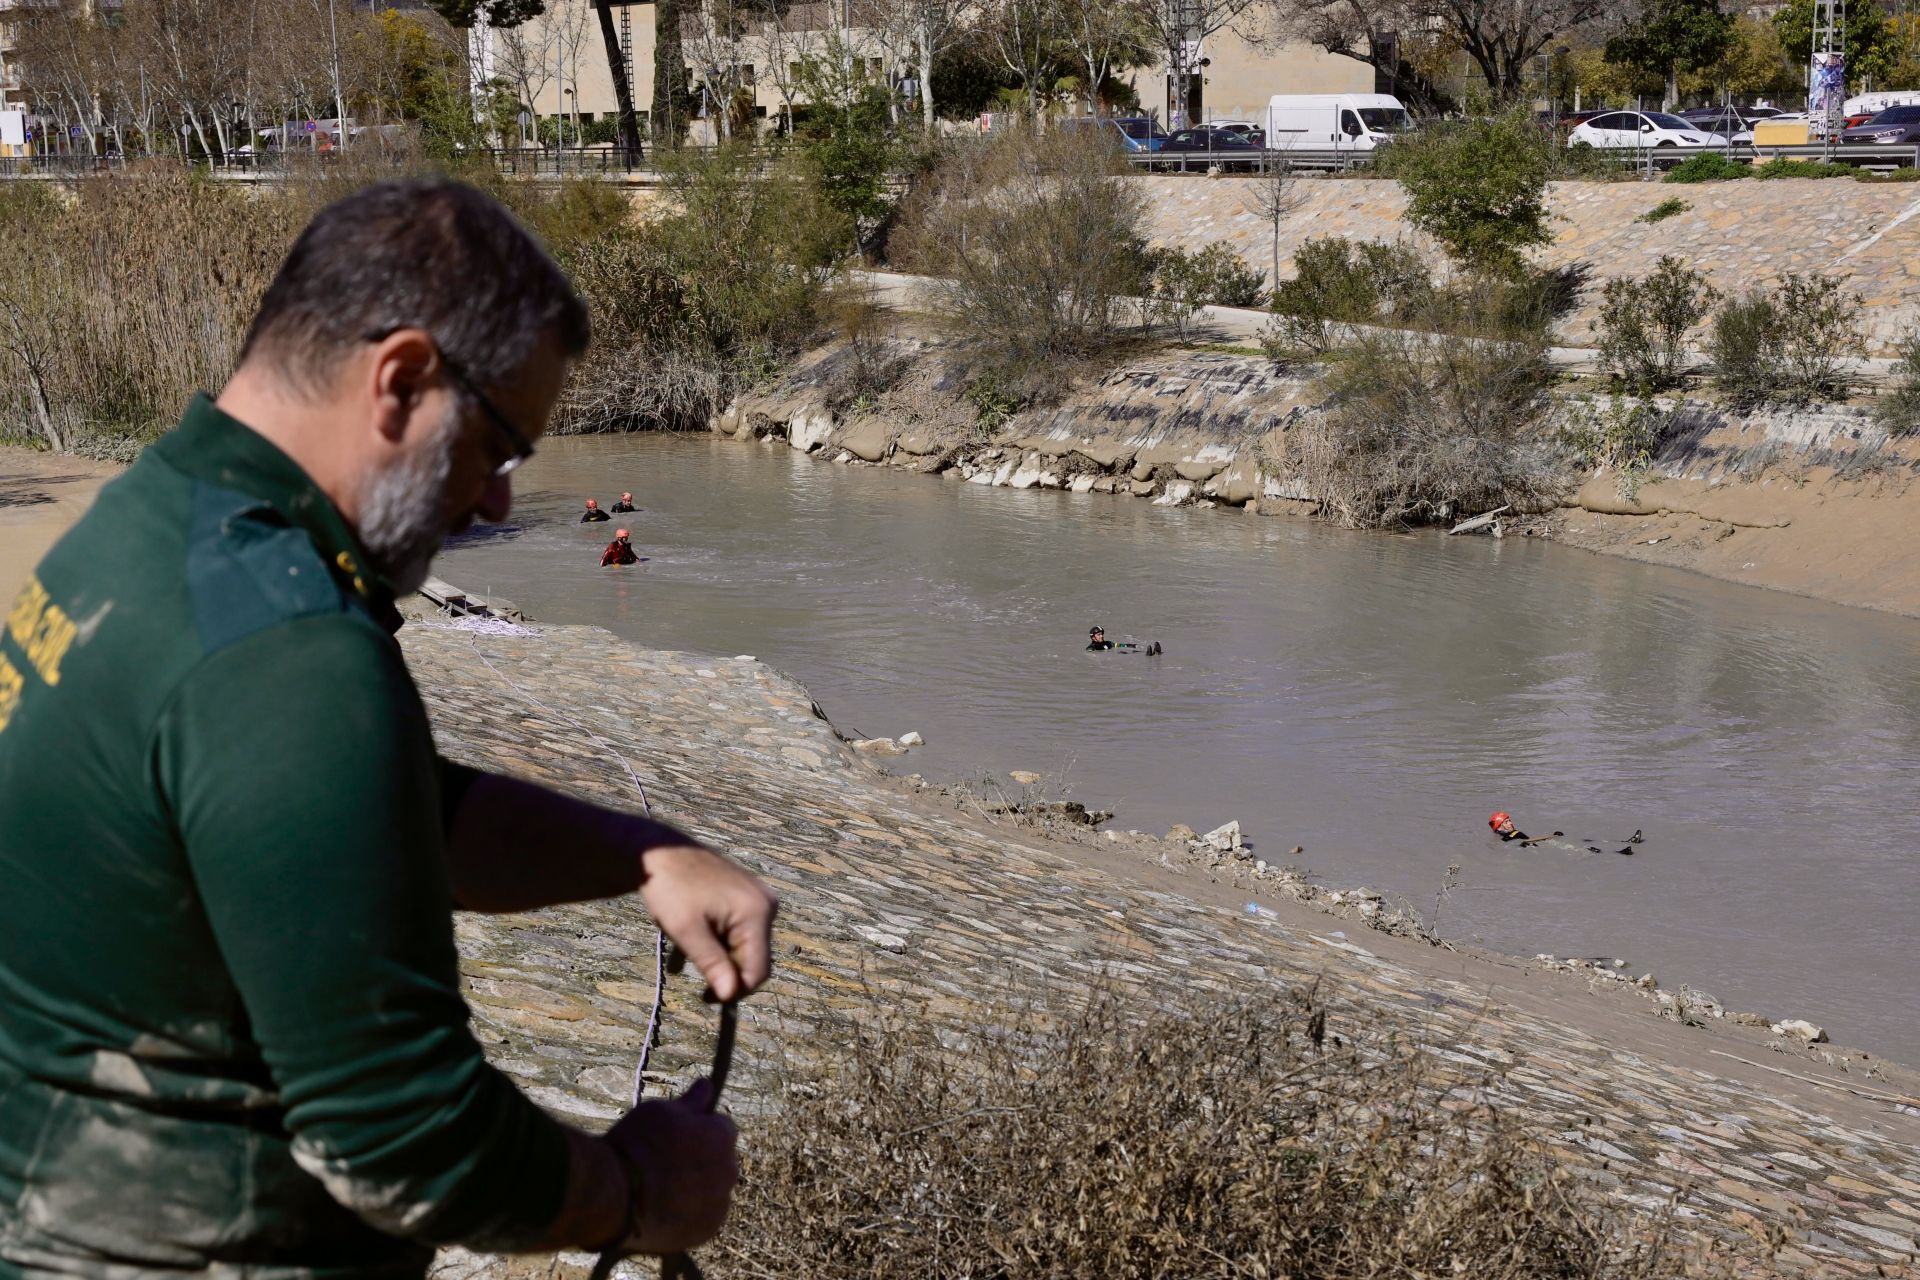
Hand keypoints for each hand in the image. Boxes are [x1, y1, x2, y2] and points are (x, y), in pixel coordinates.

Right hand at [607, 1080, 738, 1253]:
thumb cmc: (637, 1144)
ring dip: (696, 1189)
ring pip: (712, 1191)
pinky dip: (689, 1214)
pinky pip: (702, 1218)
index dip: (700, 1130)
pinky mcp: (706, 1231)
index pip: (722, 1127)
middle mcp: (730, 1169)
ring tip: (660, 1190)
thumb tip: (708, 1084)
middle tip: (665, 1164)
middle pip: (720, 1161)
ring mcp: (720, 1203)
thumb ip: (691, 1101)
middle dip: (702, 1160)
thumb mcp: (661, 1111)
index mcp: (723, 1136)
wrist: (616, 1194)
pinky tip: (663, 1210)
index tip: (677, 1137)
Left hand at [639, 843, 777, 1002]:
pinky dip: (716, 939)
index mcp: (756, 913)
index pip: (758, 970)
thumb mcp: (687, 931)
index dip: (735, 990)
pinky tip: (690, 939)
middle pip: (752, 957)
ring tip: (686, 946)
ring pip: (743, 944)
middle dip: (724, 968)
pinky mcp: (746, 895)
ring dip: (717, 954)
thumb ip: (713, 964)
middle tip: (691, 966)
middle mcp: (766, 905)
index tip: (706, 998)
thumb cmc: (671, 888)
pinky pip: (737, 928)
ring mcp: (757, 898)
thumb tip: (729, 995)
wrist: (660, 851)